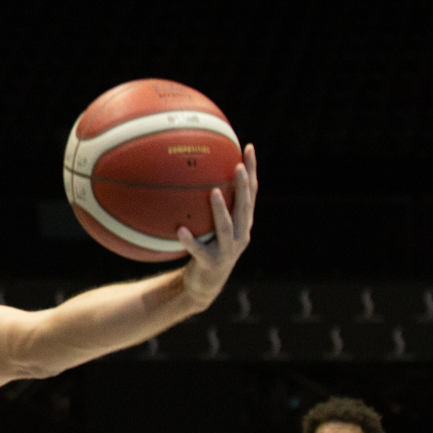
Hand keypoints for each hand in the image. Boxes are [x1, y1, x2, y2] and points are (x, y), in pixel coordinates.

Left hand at [180, 144, 257, 304]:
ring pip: (226, 228)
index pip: (251, 192)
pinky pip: (199, 250)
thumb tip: (190, 172)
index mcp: (243, 223)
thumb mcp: (209, 224)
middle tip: (237, 165)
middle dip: (243, 186)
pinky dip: (190, 241)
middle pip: (245, 207)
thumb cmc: (205, 248)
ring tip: (212, 192)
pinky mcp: (211, 264)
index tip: (248, 148)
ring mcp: (228, 251)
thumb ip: (208, 203)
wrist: (204, 285)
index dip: (252, 171)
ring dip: (221, 210)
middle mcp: (240, 235)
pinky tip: (180, 230)